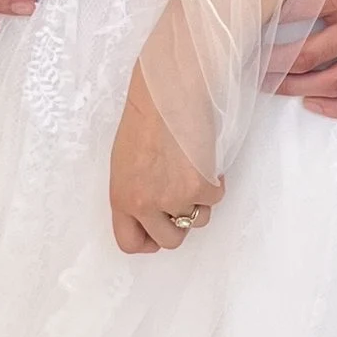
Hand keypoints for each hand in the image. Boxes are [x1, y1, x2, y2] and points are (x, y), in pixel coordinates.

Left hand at [109, 54, 224, 255]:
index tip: (160, 228)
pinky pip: (215, 199)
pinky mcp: (200, 187)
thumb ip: (135, 192)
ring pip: (197, 220)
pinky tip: (205, 161)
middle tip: (184, 199)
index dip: (149, 240)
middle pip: (169, 240)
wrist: (168, 93)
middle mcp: (145, 204)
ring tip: (192, 170)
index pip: (130, 243)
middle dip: (180, 224)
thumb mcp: (125, 163)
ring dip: (199, 201)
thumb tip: (152, 212)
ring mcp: (174, 198)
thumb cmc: (146, 118)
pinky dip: (215, 183)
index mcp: (121, 197)